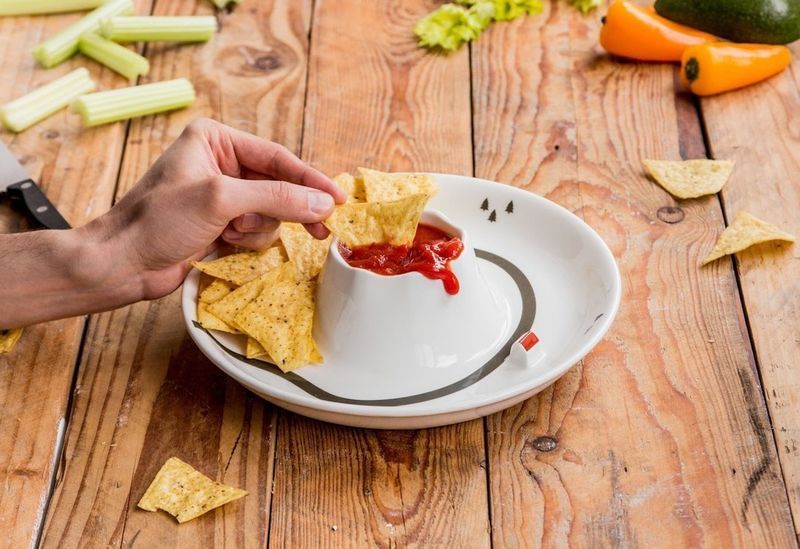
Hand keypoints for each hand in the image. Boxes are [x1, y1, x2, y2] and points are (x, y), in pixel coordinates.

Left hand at [87, 118, 345, 299]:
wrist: (122, 263)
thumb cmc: (158, 220)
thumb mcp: (220, 200)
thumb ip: (276, 197)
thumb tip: (322, 202)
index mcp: (215, 140)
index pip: (277, 157)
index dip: (310, 179)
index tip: (339, 198)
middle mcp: (220, 163)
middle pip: (278, 185)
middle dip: (290, 207)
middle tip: (323, 228)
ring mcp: (222, 195)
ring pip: (271, 211)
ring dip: (258, 227)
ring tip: (232, 233)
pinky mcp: (221, 223)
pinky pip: (258, 229)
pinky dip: (249, 239)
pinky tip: (225, 242)